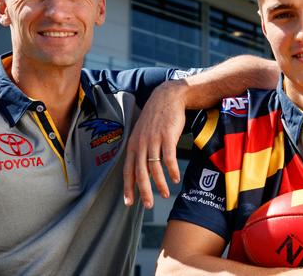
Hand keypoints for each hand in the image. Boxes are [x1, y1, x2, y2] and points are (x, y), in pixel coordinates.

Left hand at [123, 80, 186, 207]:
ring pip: (154, 167)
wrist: (168, 97)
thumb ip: (142, 152)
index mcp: (133, 144)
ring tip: (165, 194)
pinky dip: (172, 170)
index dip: (128, 187)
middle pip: (140, 172)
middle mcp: (141, 143)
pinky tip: (175, 179)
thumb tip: (143, 172)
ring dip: (160, 183)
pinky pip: (169, 158)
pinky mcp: (167, 136)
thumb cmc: (157, 118)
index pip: (128, 170)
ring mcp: (154, 139)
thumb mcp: (144, 133)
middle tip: (148, 205)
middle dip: (144, 191)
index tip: (129, 203)